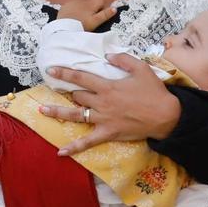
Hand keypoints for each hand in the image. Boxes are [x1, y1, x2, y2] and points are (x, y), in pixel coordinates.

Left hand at [39, 54, 181, 154]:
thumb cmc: (154, 92)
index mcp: (107, 87)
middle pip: (77, 96)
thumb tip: (107, 54)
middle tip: (58, 89)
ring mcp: (103, 119)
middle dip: (68, 92)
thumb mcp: (141, 68)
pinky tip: (60, 152)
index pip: (81, 78)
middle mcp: (101, 103)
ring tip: (42, 110)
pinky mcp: (108, 133)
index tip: (51, 70)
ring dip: (58, 112)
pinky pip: (88, 142)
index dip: (65, 73)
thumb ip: (123, 59)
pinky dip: (74, 147)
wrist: (165, 115)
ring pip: (75, 115)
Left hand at [54, 0, 118, 28]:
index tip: (98, 15)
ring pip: (80, 1)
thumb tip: (115, 8)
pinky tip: (72, 17)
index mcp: (90, 3)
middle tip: (89, 18)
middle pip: (90, 0)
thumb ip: (105, 15)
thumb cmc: (82, 25)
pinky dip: (73, 9)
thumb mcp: (95, 22)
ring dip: (82, 7)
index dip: (101, 6)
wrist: (64, 29)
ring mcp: (72, 2)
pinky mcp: (64, 6)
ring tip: (80, 17)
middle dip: (91, 7)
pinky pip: (71, 5)